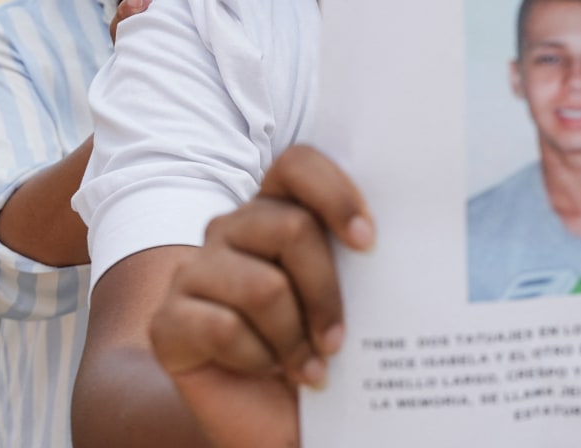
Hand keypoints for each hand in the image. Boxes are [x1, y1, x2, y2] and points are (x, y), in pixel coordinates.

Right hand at [149, 146, 374, 446]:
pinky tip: (268, 371)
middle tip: (339, 337)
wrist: (268, 416)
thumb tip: (412, 232)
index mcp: (275, 206)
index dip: (334, 193)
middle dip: (326, 290)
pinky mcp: (168, 319)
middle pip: (291, 227)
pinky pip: (224, 329)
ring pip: (264, 286)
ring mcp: (195, 270)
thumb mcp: (348, 294)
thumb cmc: (315, 345)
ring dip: (295, 337)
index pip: (298, 163)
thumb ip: (358, 253)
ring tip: (312, 367)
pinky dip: (258, 360)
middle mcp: (232, 227)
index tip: (367, 241)